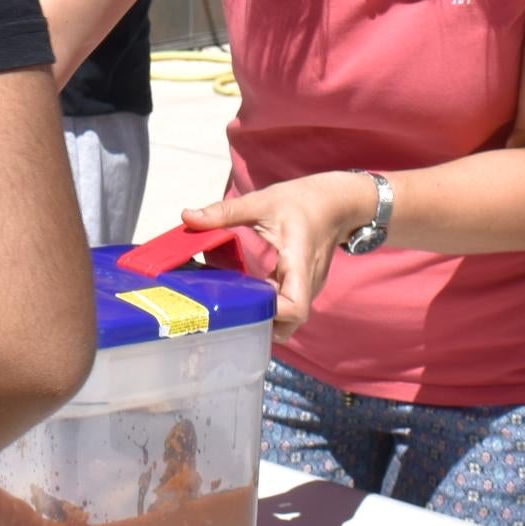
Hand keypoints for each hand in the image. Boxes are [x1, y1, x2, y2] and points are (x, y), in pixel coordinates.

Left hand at [181, 173, 374, 339]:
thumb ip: (225, 212)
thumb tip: (187, 216)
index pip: (294, 307)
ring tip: (233, 305)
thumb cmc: (302, 200)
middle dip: (262, 325)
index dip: (271, 314)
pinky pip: (288, 307)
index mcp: (298, 263)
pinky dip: (270, 308)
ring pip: (290, 320)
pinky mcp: (304, 286)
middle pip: (290, 324)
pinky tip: (246, 295)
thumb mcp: (261, 201)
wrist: (337, 202)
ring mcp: (308, 287)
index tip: (244, 303)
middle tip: (229, 311)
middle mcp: (307, 282)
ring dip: (266, 319)